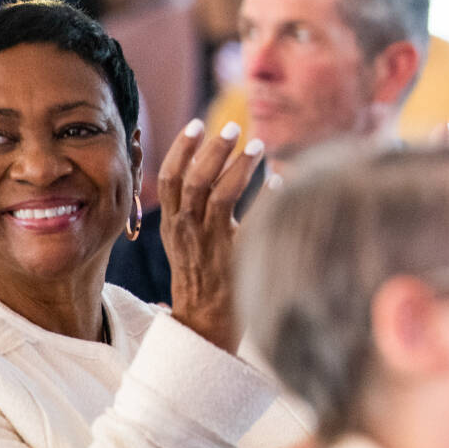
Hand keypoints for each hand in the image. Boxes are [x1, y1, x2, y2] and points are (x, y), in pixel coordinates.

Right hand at [159, 120, 263, 352]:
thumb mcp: (183, 240)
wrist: (205, 323)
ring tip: (259, 145)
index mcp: (171, 225)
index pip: (168, 179)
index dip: (181, 149)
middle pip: (194, 180)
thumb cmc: (199, 276)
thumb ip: (189, 207)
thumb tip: (207, 163)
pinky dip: (267, 197)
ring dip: (240, 166)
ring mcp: (211, 245)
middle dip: (214, 150)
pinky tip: (280, 180)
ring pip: (220, 194)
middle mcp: (187, 231)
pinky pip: (253, 220)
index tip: (196, 124)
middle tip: (232, 128)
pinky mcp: (235, 257)